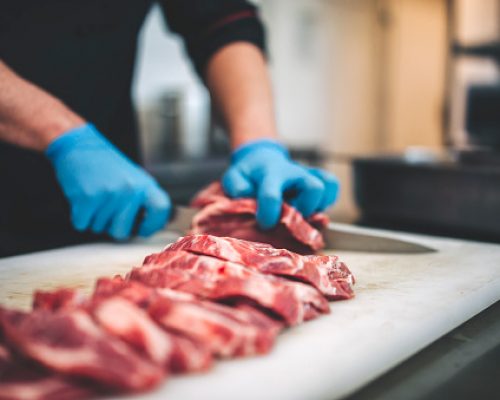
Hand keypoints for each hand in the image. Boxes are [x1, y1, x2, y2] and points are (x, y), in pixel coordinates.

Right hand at [46, 123, 169, 239]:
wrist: (80, 147)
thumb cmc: (108, 167)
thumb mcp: (134, 179)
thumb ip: (144, 200)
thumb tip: (155, 225)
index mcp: (144, 185)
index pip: (161, 209)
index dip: (153, 225)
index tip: (142, 229)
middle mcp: (130, 190)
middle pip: (122, 232)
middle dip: (112, 228)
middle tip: (108, 212)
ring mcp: (109, 194)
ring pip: (100, 228)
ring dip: (95, 219)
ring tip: (95, 198)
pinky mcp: (87, 198)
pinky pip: (82, 224)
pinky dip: (80, 217)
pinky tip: (83, 199)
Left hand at [222, 139, 338, 228]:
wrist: (261, 158)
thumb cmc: (248, 174)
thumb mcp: (234, 176)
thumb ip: (236, 187)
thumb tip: (247, 196)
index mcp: (270, 174)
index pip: (272, 194)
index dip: (269, 214)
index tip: (265, 223)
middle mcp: (294, 174)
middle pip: (314, 188)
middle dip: (304, 210)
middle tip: (291, 218)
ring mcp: (308, 176)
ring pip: (327, 188)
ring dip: (318, 206)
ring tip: (303, 214)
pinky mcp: (318, 180)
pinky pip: (332, 187)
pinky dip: (327, 200)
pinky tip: (312, 208)